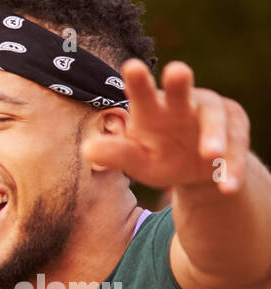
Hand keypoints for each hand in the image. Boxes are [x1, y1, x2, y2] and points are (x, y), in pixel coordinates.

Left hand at [83, 59, 249, 194]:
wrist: (196, 169)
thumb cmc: (160, 156)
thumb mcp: (137, 160)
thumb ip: (117, 154)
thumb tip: (88, 149)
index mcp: (153, 110)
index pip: (142, 93)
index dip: (138, 81)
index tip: (131, 67)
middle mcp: (183, 105)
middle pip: (182, 90)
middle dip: (179, 81)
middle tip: (176, 71)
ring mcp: (212, 115)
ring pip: (215, 119)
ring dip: (213, 136)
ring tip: (210, 155)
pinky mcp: (236, 130)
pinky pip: (236, 148)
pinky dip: (232, 167)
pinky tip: (226, 186)